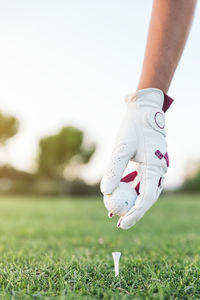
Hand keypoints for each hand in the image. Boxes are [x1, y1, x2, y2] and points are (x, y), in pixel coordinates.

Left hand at [100, 88, 172, 228]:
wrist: (143, 111)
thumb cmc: (133, 127)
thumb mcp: (122, 147)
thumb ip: (114, 169)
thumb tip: (105, 192)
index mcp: (155, 168)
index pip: (146, 198)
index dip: (135, 214)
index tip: (121, 224)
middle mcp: (158, 170)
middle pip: (146, 197)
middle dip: (132, 210)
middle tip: (117, 221)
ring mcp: (154, 167)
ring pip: (142, 190)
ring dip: (129, 199)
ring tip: (113, 209)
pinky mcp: (148, 163)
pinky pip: (139, 180)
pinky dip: (128, 186)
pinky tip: (116, 190)